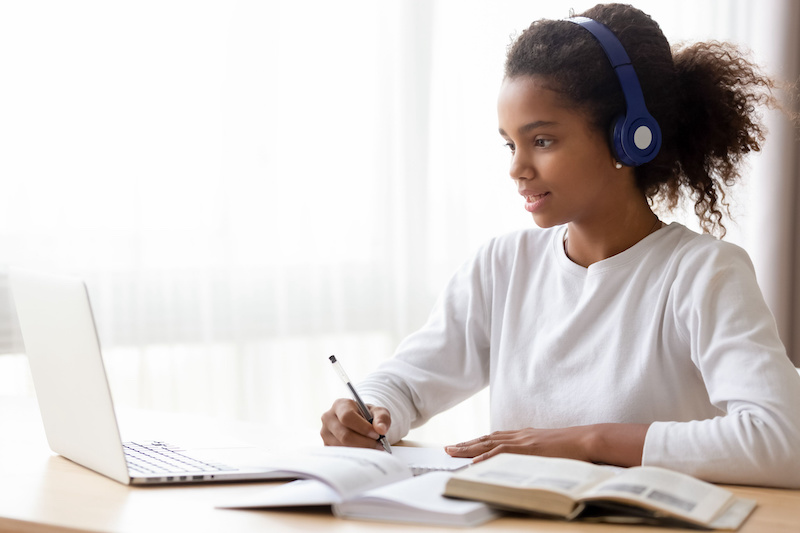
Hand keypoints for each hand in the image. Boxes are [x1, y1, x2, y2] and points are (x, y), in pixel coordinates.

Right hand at [320, 398, 390, 449]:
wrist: (359, 422)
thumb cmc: (368, 415)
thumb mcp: (378, 412)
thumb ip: (382, 418)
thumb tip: (381, 429)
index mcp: (340, 405)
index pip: (347, 417)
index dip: (363, 427)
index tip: (377, 434)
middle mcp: (328, 418)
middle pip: (344, 435)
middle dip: (364, 442)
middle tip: (379, 445)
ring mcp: (325, 433)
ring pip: (342, 447)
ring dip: (361, 450)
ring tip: (374, 448)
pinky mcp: (326, 445)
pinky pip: (340, 454)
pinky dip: (355, 455)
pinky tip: (365, 452)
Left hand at [444, 424, 646, 466]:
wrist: (588, 439)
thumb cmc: (574, 446)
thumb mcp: (551, 448)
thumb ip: (538, 452)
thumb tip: (530, 462)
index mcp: (526, 436)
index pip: (496, 438)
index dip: (477, 442)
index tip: (462, 445)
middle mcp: (521, 436)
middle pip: (487, 439)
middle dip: (466, 444)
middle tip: (447, 449)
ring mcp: (524, 441)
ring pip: (489, 444)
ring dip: (469, 448)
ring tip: (452, 453)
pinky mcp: (529, 448)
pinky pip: (503, 453)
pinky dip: (487, 456)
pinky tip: (474, 461)